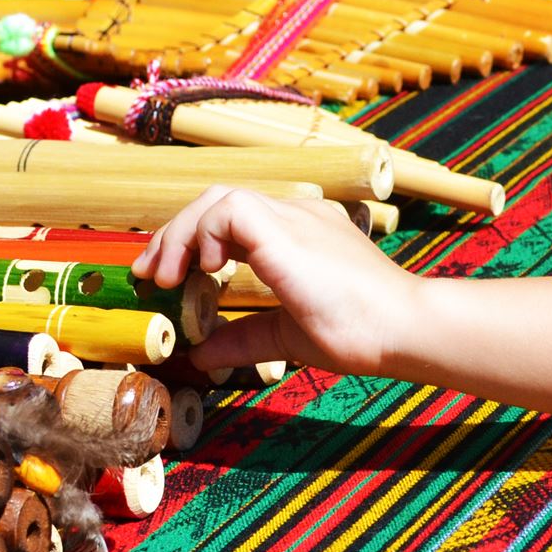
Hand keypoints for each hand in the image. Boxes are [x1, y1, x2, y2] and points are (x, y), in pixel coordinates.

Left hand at [133, 188, 419, 374]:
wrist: (402, 329)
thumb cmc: (360, 332)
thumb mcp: (286, 335)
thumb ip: (242, 337)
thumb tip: (200, 353)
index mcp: (301, 234)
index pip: (234, 220)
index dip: (192, 242)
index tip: (167, 278)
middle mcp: (296, 215)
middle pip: (218, 202)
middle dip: (174, 234)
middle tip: (149, 274)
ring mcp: (293, 215)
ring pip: (218, 198)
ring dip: (182, 234)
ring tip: (167, 277)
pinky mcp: (286, 227)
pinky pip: (228, 210)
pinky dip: (205, 235)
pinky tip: (206, 270)